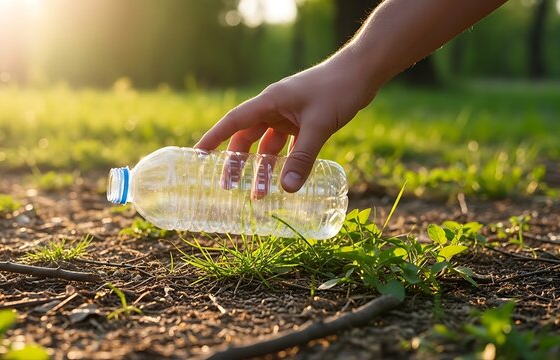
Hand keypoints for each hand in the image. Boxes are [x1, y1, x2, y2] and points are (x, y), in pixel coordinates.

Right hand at [195, 51, 376, 193]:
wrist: (362, 72)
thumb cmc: (337, 90)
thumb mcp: (318, 126)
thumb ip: (303, 158)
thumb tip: (286, 189)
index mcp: (269, 102)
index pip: (233, 122)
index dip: (214, 138)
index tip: (197, 155)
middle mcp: (274, 108)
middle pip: (246, 138)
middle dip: (237, 163)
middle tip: (228, 187)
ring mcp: (288, 114)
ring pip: (267, 145)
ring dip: (262, 168)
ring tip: (259, 194)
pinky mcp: (303, 120)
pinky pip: (287, 145)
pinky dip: (284, 162)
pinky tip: (285, 179)